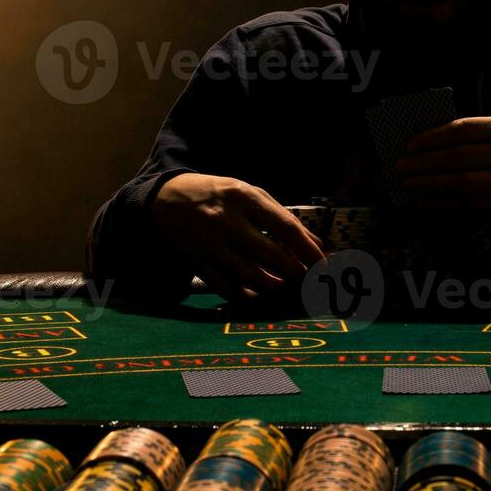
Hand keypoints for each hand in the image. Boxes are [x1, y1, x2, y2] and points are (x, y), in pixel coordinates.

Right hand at [150, 173, 324, 302]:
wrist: (167, 198)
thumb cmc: (219, 194)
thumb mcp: (250, 194)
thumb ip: (283, 217)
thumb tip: (316, 245)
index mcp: (244, 197)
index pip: (284, 226)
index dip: (307, 249)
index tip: (323, 264)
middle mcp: (226, 220)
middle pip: (269, 254)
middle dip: (294, 271)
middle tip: (308, 280)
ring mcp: (208, 243)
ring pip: (248, 275)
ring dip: (273, 286)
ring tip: (286, 287)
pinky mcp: (196, 261)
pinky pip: (226, 287)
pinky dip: (247, 296)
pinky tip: (260, 295)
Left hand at [396, 116, 490, 220]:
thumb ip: (475, 134)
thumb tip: (425, 143)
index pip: (464, 129)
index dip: (433, 137)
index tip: (410, 144)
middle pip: (460, 156)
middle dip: (426, 162)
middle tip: (402, 165)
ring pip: (463, 182)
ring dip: (430, 184)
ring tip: (409, 184)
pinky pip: (468, 204)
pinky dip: (442, 204)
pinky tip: (423, 202)